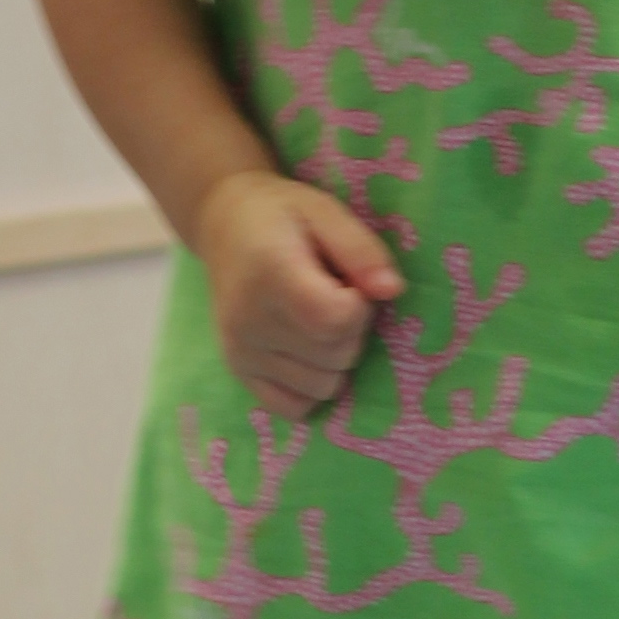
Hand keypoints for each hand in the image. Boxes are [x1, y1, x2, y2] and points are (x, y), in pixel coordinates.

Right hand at [195, 169, 402, 415]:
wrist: (225, 225)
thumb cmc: (283, 215)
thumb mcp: (325, 212)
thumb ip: (361, 250)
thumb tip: (392, 291)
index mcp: (270, 273)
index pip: (336, 320)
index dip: (359, 307)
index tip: (348, 284)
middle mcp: (249, 319)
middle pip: (335, 356)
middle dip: (352, 331)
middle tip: (333, 298)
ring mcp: (241, 350)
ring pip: (321, 387)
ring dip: (335, 360)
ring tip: (316, 320)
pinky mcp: (238, 369)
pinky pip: (293, 406)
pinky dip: (311, 387)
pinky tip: (306, 352)